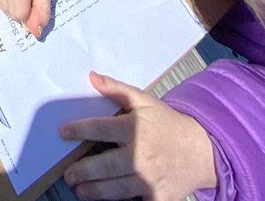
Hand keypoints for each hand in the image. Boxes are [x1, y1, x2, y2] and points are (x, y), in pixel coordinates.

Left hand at [61, 72, 215, 199]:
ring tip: (80, 190)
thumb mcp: (144, 100)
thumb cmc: (167, 124)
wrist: (202, 151)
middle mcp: (141, 155)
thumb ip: (116, 89)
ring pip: (116, 189)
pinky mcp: (159, 198)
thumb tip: (91, 77)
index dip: (79, 130)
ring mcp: (150, 180)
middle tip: (68, 174)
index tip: (63, 132)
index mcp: (135, 128)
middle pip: (105, 165)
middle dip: (83, 170)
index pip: (100, 129)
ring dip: (95, 191)